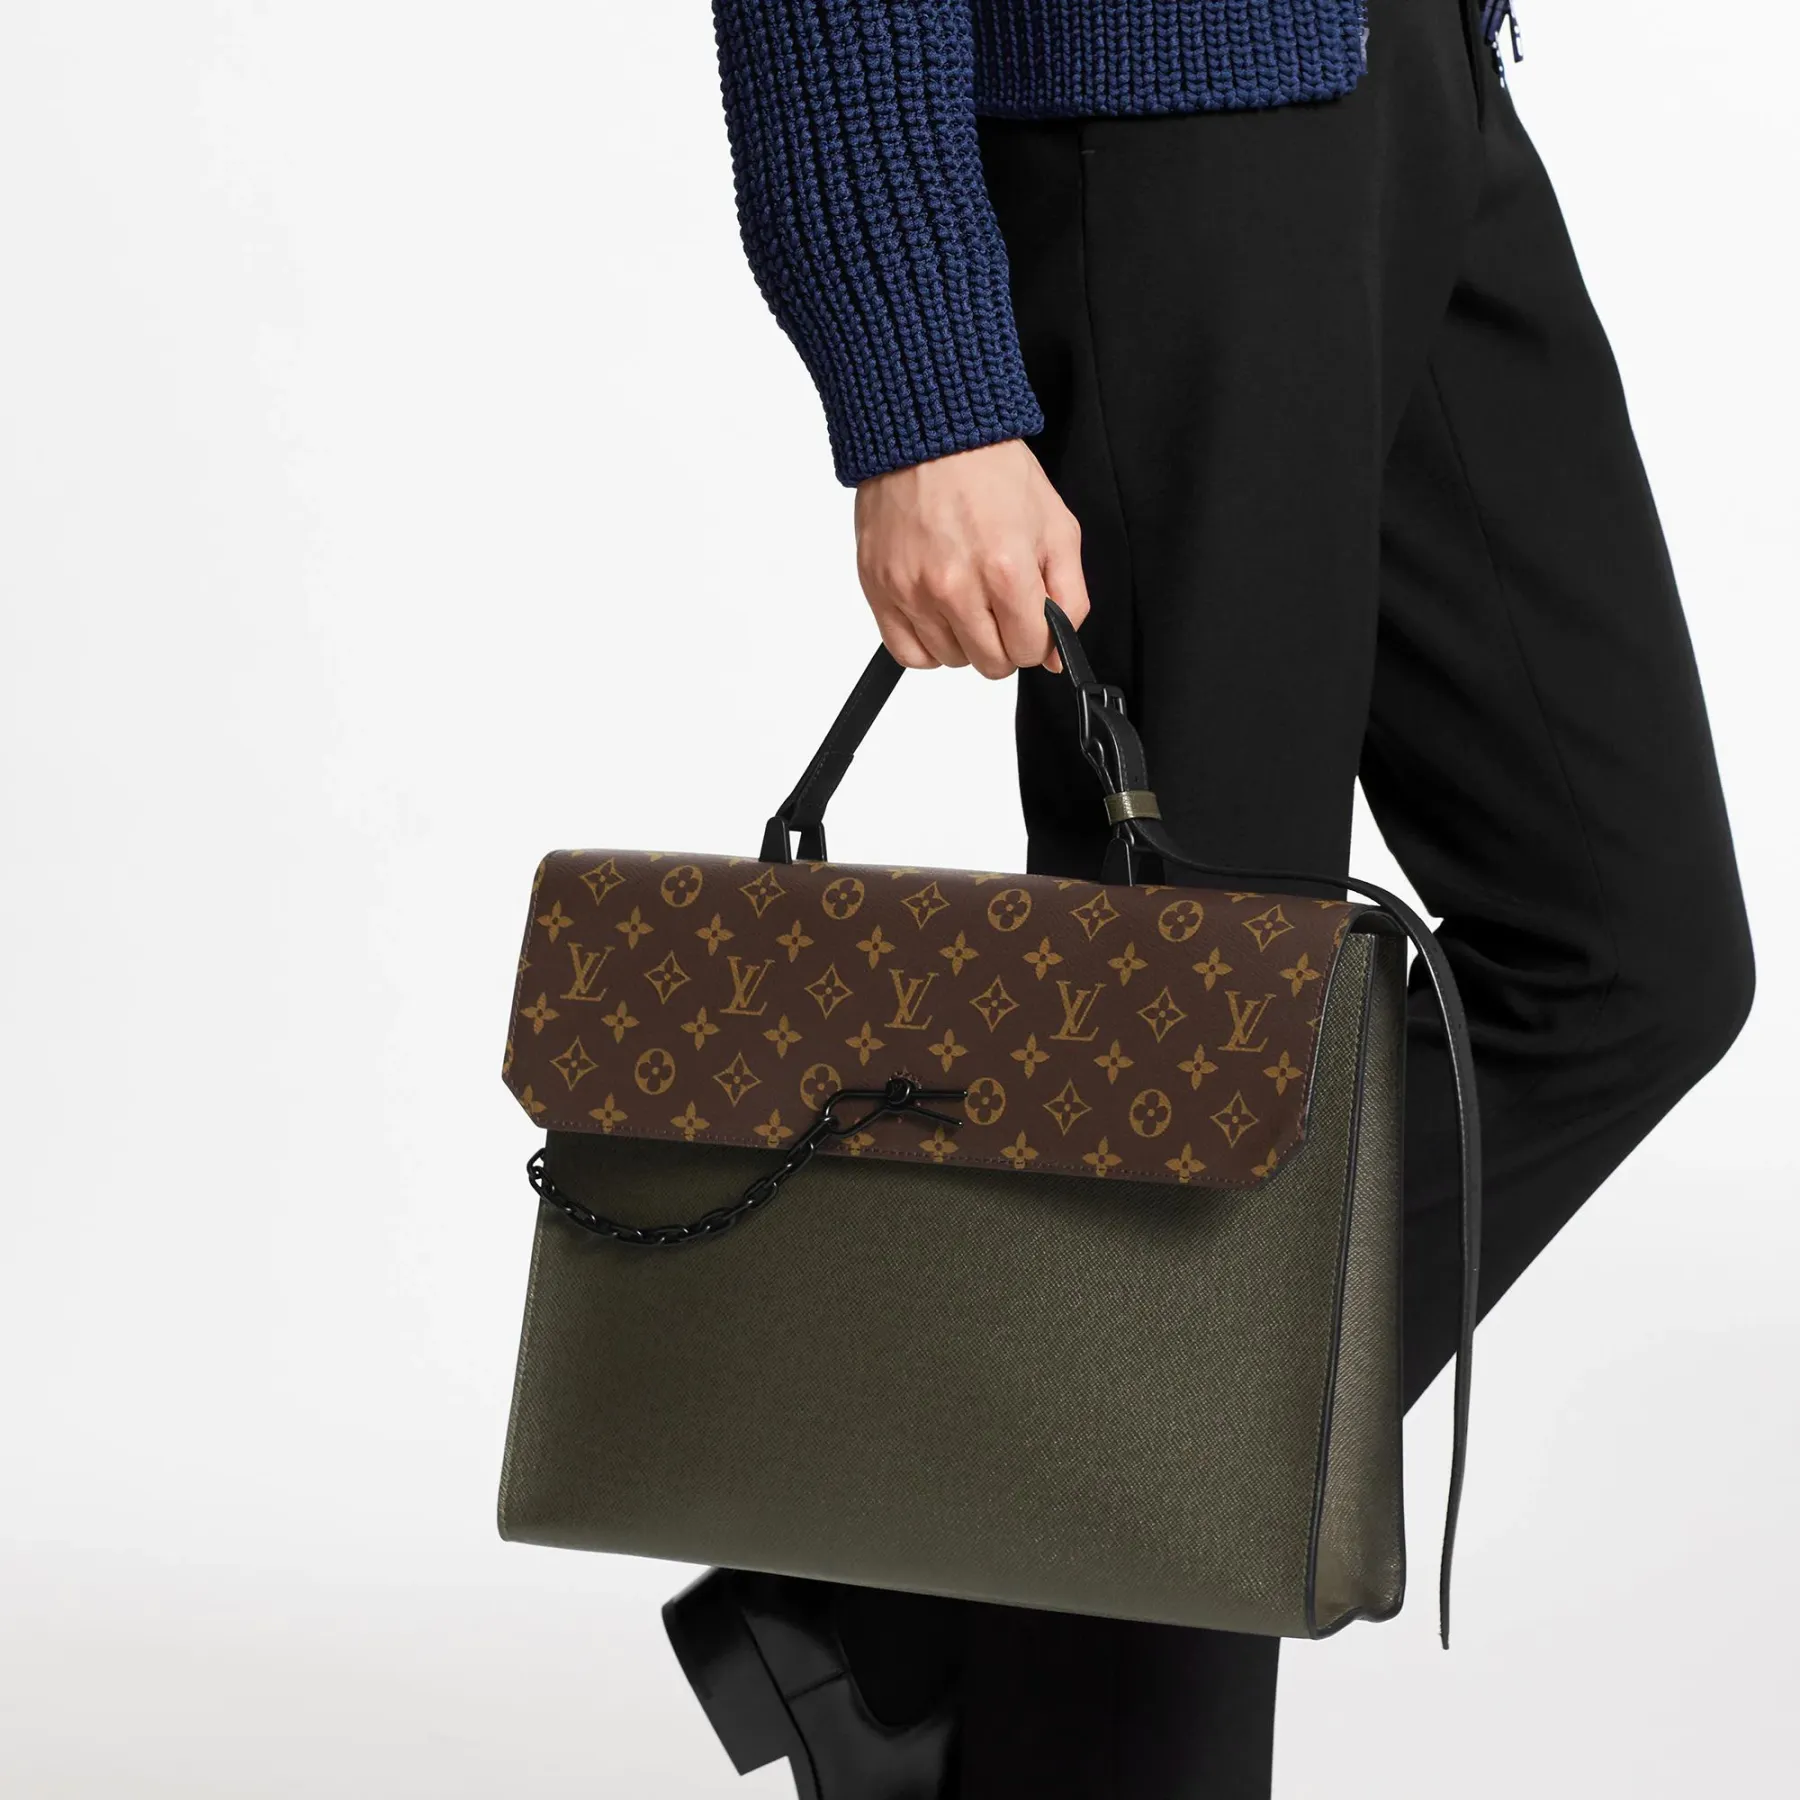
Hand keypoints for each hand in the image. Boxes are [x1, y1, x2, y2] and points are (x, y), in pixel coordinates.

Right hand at [853, 439, 1090, 676]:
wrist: (929, 432)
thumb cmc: (991, 471)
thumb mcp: (1055, 526)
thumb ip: (1069, 596)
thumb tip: (1057, 654)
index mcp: (1005, 569)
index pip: (1029, 651)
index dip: (1036, 638)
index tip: (1029, 617)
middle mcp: (955, 586)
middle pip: (991, 663)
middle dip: (1004, 642)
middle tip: (999, 606)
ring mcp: (912, 591)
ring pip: (951, 660)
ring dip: (965, 639)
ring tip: (966, 595)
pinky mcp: (880, 589)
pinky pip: (908, 653)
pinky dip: (927, 644)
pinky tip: (938, 614)